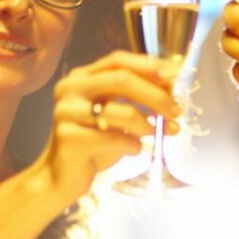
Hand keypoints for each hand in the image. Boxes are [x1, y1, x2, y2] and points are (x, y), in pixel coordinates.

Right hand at [39, 50, 180, 198]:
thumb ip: (136, 98)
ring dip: (148, 124)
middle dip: (155, 95)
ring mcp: (66, 112)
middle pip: (120, 79)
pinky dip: (133, 145)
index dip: (149, 66)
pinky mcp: (68, 138)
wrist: (61, 177)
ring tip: (162, 133)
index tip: (176, 77)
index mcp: (82, 78)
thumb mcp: (116, 116)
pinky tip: (136, 150)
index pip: (118, 61)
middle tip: (177, 110)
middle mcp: (70, 89)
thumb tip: (172, 87)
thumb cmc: (94, 144)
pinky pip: (114, 138)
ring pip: (119, 111)